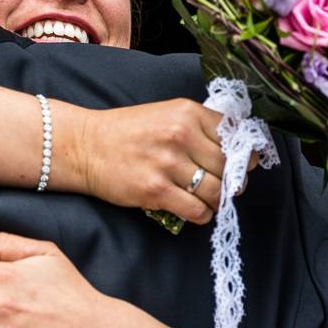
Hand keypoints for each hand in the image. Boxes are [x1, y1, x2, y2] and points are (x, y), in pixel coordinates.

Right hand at [69, 98, 244, 224]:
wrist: (85, 147)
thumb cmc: (127, 132)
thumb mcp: (166, 114)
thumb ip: (199, 127)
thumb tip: (237, 152)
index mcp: (187, 112)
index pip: (234, 136)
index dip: (242, 155)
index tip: (240, 165)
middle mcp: (180, 134)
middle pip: (229, 166)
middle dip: (232, 181)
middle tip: (223, 186)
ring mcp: (168, 163)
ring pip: (217, 192)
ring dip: (217, 201)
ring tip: (207, 200)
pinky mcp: (156, 190)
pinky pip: (197, 210)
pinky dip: (201, 215)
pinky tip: (193, 210)